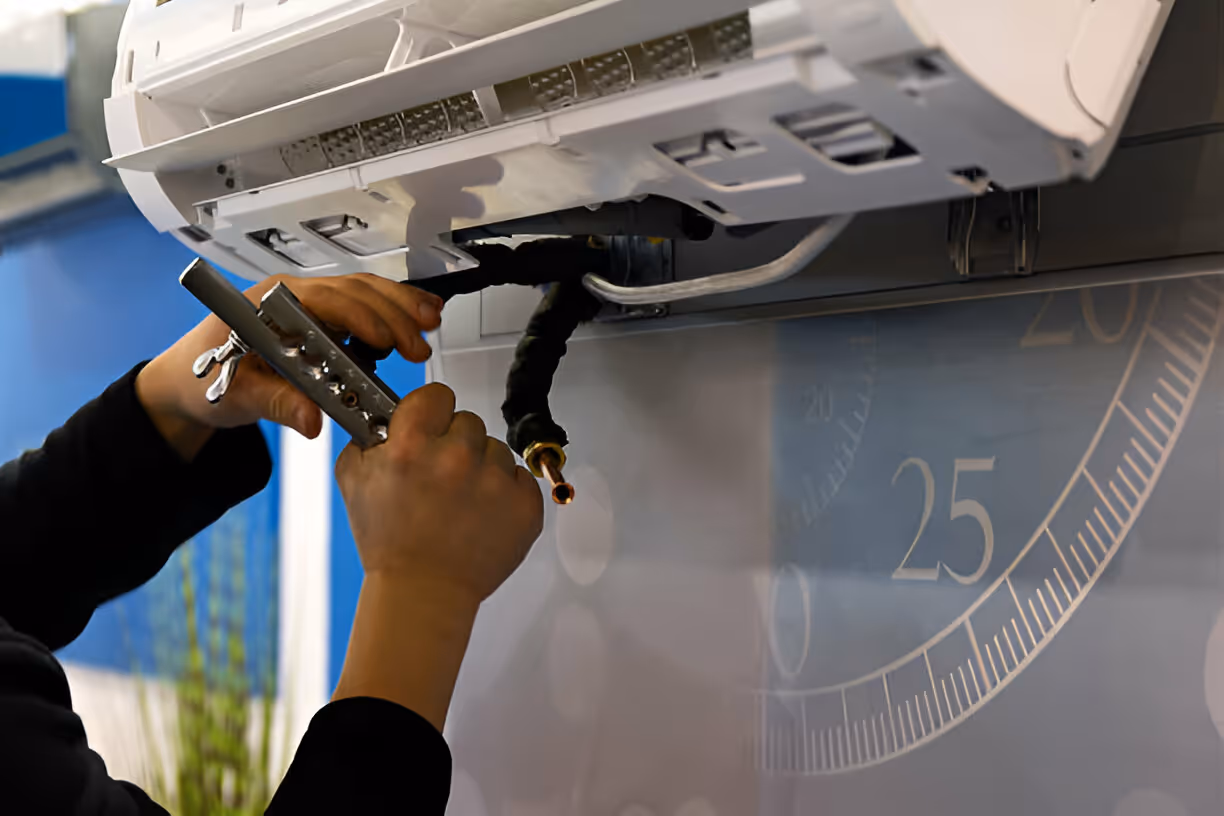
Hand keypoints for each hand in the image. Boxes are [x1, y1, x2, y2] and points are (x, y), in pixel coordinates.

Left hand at [137, 273, 442, 459]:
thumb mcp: (236, 396)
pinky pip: (362, 306)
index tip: (386, 339)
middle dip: (392, 313)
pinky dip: (392, 312)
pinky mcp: (321, 318)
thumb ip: (276, 404)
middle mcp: (291, 295)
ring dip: (400, 307)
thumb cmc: (202, 380)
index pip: (324, 298)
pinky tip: (418, 320)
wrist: (187, 381)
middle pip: (353, 291)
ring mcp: (309, 304)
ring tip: (431, 323)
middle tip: (420, 343)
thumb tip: (313, 419)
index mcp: (267, 303)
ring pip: (364, 293)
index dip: (360, 316)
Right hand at [331, 383, 543, 728]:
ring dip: (482, 469)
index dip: (431, 413)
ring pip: (496, 450)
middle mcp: (457, 456)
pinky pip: (521, 478)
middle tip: (441, 478)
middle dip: (455, 444)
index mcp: (413, 444)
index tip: (430, 429)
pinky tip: (483, 515)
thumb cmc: (389, 543)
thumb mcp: (354, 482)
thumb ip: (365, 438)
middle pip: (469, 422)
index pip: (438, 395)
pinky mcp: (525, 506)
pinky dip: (506, 494)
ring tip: (461, 503)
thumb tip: (378, 416)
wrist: (422, 594)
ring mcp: (496, 481)